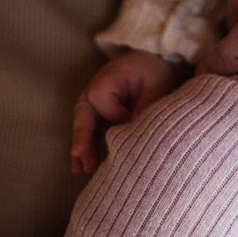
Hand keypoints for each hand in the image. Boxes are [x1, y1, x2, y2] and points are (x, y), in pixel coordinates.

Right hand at [71, 51, 188, 173]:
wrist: (157, 67)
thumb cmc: (156, 74)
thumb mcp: (156, 85)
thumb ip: (144, 106)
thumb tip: (132, 133)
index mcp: (111, 75)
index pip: (100, 96)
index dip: (113, 113)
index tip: (130, 121)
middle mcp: (97, 88)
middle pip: (83, 111)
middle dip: (82, 134)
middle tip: (80, 154)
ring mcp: (96, 104)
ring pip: (84, 126)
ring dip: (83, 147)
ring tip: (83, 169)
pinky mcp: (100, 117)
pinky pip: (90, 133)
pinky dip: (86, 148)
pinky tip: (82, 167)